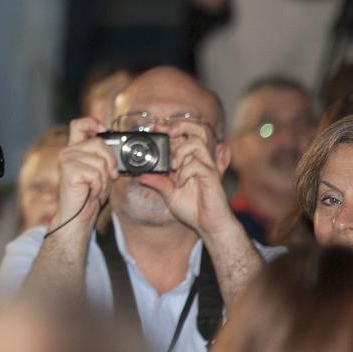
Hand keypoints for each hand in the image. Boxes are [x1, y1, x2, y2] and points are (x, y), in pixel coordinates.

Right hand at [53, 117, 117, 234]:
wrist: (78, 218)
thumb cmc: (90, 196)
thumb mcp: (101, 172)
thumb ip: (104, 156)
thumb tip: (116, 146)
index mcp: (75, 149)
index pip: (80, 124)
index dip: (93, 123)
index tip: (103, 132)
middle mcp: (68, 152)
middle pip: (99, 142)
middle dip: (110, 163)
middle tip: (106, 179)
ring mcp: (66, 160)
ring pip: (100, 161)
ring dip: (104, 180)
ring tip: (96, 189)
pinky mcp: (69, 170)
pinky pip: (96, 173)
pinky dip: (99, 187)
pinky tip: (91, 193)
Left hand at [138, 119, 234, 237]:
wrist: (208, 225)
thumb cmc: (193, 208)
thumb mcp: (169, 194)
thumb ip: (157, 182)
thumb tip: (141, 176)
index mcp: (189, 160)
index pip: (182, 136)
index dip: (169, 128)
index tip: (155, 128)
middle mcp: (199, 159)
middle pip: (197, 130)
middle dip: (181, 126)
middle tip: (169, 135)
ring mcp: (206, 167)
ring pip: (197, 143)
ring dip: (181, 151)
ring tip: (174, 166)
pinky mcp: (212, 177)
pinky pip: (198, 165)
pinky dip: (185, 172)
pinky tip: (180, 184)